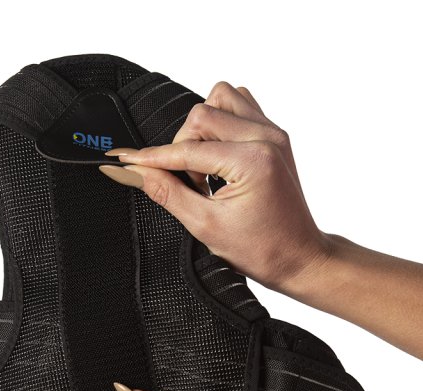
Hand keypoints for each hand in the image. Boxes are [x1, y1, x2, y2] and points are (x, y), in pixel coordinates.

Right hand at [99, 81, 330, 296]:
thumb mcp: (204, 225)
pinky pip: (239, 105)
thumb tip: (133, 171)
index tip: (123, 159)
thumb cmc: (261, 249)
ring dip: (202, 131)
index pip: (188, 149)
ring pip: (219, 100)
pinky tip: (219, 157)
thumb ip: (165, 191)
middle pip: (201, 115)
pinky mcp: (274, 133)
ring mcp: (273, 131)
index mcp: (253, 160)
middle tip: (194, 185)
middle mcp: (266, 137)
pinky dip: (220, 124)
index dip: (151, 157)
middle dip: (184, 148)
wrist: (299, 257)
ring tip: (207, 168)